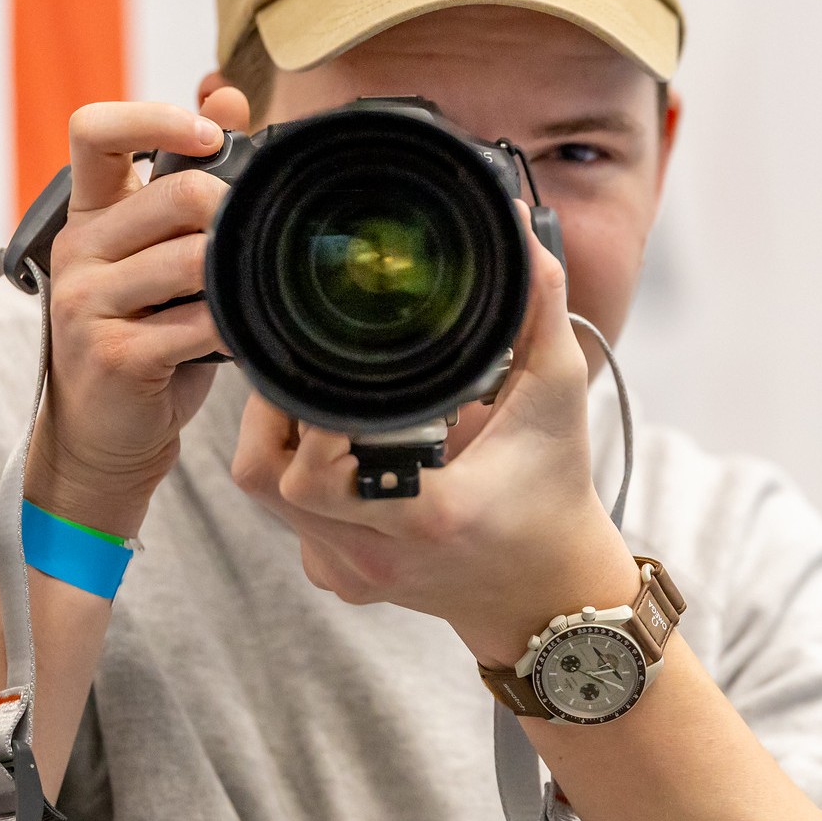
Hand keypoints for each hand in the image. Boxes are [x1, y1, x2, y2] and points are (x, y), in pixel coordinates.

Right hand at [24, 88, 251, 536]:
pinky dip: (231, 328)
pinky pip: (197, 323)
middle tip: (254, 244)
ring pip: (195, 260)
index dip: (158, 117)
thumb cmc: (143, 334)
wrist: (104, 434)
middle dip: (234, 214)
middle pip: (177, 194)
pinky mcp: (112, 354)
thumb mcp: (158, 250)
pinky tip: (237, 337)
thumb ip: (185, 174)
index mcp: (88, 213)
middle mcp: (79, 249)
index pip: (96, 130)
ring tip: (245, 296)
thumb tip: (226, 90)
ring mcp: (87, 303)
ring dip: (237, 278)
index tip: (210, 135)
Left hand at [231, 204, 640, 667]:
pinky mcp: (337, 578)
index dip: (311, 411)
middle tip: (310, 362)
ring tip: (318, 392)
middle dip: (278, 410)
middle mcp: (376, 555)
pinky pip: (285, 519)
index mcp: (428, 516)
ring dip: (280, 436)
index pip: (317, 469)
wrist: (547, 591)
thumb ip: (540, 307)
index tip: (329, 361)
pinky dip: (296, 475)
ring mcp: (350, 572)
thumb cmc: (554, 491)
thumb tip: (517, 229)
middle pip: (268, 475)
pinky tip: (336, 446)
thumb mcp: (557, 395)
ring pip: (264, 493)